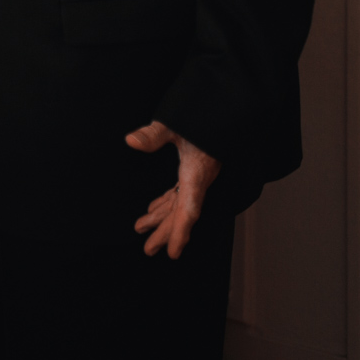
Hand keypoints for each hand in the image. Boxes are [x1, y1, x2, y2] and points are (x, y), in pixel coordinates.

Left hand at [126, 121, 221, 258]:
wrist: (229, 106)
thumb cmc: (204, 115)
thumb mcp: (176, 124)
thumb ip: (153, 134)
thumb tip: (131, 141)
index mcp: (197, 174)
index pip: (188, 210)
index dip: (180, 233)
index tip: (172, 253)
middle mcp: (199, 179)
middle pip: (182, 213)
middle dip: (165, 232)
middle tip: (148, 250)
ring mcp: (197, 175)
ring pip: (179, 203)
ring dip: (162, 217)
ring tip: (141, 228)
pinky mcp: (194, 169)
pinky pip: (180, 192)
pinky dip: (166, 202)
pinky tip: (153, 207)